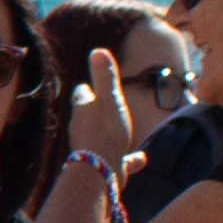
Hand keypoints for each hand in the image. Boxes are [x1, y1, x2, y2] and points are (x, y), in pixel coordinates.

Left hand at [66, 47, 144, 182]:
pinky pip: (119, 162)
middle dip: (93, 112)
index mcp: (82, 111)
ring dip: (109, 136)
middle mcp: (82, 130)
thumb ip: (105, 76)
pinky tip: (141, 159)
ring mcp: (92, 150)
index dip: (85, 91)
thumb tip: (97, 51)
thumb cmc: (105, 130)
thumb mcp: (109, 98)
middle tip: (102, 107)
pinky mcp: (104, 169)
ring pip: (101, 140)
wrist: (99, 171)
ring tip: (120, 133)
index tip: (86, 87)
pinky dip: (129, 159)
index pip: (81, 96)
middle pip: (86, 118)